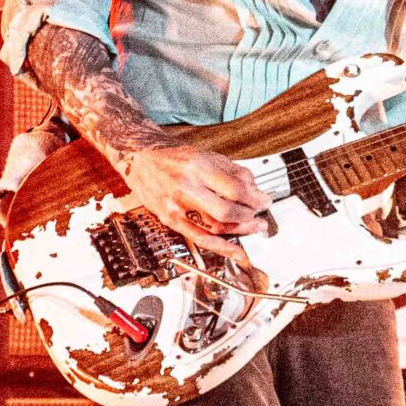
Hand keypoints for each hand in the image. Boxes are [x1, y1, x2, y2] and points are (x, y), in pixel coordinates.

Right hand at [124, 144, 268, 250]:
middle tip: (260, 217)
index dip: (255, 199)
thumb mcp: (206, 155)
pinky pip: (199, 238)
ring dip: (240, 231)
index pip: (235, 188)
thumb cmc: (174, 157)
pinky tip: (236, 251)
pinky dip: (220, 247)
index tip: (265, 202)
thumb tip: (255, 191)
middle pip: (226, 210)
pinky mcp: (170, 219)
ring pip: (215, 226)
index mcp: (198, 166)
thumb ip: (233, 172)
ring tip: (254, 229)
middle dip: (249, 217)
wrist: (140, 158)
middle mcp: (186, 186)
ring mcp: (176, 205)